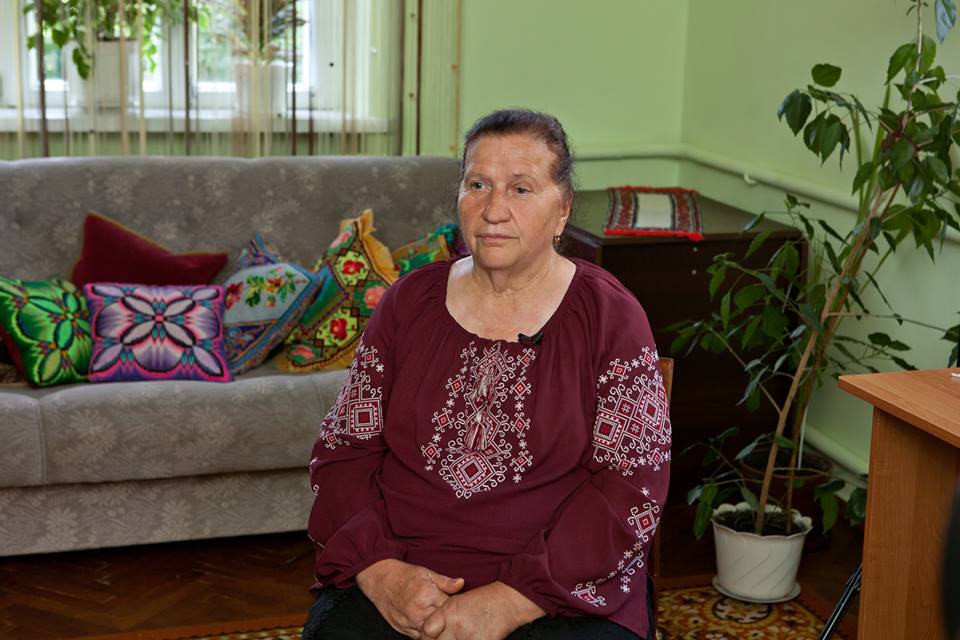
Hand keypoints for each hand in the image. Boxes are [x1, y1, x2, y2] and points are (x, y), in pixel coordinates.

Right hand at [355, 559, 464, 637]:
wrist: (381, 580)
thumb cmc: (405, 575)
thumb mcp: (427, 573)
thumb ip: (445, 582)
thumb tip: (462, 583)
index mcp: (427, 595)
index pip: (449, 608)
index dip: (454, 608)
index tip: (457, 605)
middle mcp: (418, 612)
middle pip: (441, 623)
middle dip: (446, 619)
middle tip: (448, 613)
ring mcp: (409, 623)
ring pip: (431, 633)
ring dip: (436, 628)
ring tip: (438, 619)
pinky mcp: (402, 630)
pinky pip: (419, 637)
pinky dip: (425, 633)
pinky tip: (428, 625)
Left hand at [419, 581, 544, 639]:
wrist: (506, 602)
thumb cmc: (482, 600)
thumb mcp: (456, 601)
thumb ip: (441, 617)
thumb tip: (427, 633)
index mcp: (448, 611)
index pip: (426, 631)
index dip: (425, 638)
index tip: (427, 639)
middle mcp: (456, 625)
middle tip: (444, 639)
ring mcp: (468, 637)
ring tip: (458, 637)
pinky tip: (471, 638)